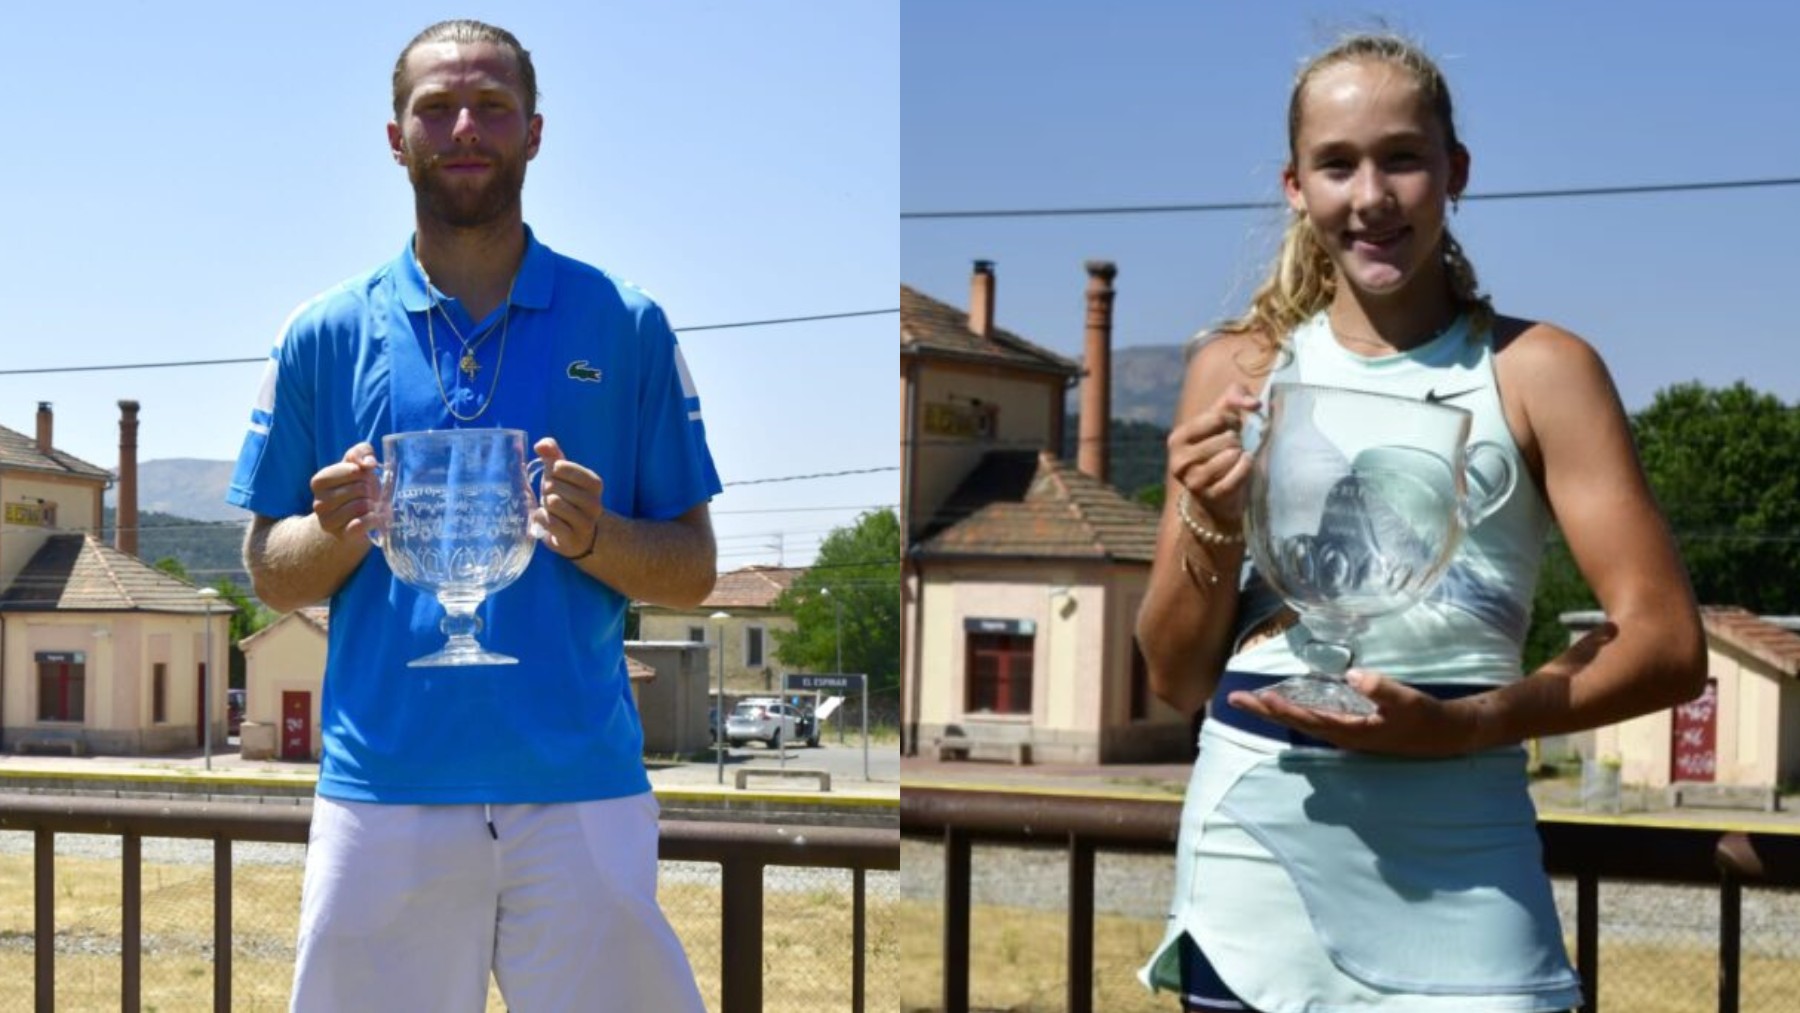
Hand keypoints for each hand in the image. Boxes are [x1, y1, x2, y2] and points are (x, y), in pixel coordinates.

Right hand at [310, 442, 379, 539]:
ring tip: (371, 506)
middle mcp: (318, 502)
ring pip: (361, 506)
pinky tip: (374, 517)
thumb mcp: (356, 465)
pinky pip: (361, 524)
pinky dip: (373, 519)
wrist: (352, 521)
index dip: (364, 473)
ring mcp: (328, 521)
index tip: (363, 477)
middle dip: (371, 489)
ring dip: (374, 505)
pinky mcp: (341, 535)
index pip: (351, 470)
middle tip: (370, 494)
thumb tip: (368, 463)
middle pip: (360, 488)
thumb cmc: (355, 488)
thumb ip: (361, 453)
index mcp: (319, 481)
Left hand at [533, 437, 603, 559]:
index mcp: (595, 484)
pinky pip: (551, 523)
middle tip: (551, 496)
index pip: (565, 468)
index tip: (555, 476)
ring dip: (545, 505)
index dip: (554, 471)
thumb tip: (541, 444)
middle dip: (547, 490)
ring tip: (550, 509)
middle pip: (556, 487)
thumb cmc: (567, 498)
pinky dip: (541, 518)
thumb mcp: (561, 475)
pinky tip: (543, 517)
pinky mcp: (573, 540)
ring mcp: (585, 523)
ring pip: (554, 504)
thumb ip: (553, 455)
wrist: (577, 535)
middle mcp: (594, 504)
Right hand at [1167, 383, 1260, 533]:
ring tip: (1235, 459)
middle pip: (1227, 438)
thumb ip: (1235, 397)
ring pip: (1232, 455)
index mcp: (1177, 438)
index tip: (1231, 429)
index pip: (1218, 417)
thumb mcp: (1221, 420)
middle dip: (1237, 440)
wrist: (1215, 496)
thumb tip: (1254, 403)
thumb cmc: (1218, 450)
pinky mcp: (1209, 495)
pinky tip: (1243, 468)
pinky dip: (1246, 469)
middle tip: (1233, 447)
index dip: (1232, 421)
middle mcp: (1179, 460)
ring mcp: (1192, 480)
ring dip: (1241, 455)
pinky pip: (1238, 475)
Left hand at [1225, 669, 1486, 756]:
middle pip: (1295, 722)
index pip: (1308, 719)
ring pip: (1301, 721)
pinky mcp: (1350, 728)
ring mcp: (1345, 733)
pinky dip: (1292, 711)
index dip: (1284, 709)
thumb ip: (1381, 689)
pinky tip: (1282, 704)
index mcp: (1350, 730)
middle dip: (1264, 711)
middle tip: (1233, 700)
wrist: (1444, 734)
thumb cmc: (1423, 717)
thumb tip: (1354, 675)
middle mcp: (1341, 735)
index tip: (1261, 697)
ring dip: (1274, 711)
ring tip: (1249, 701)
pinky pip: (1312, 720)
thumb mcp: (1406, 701)